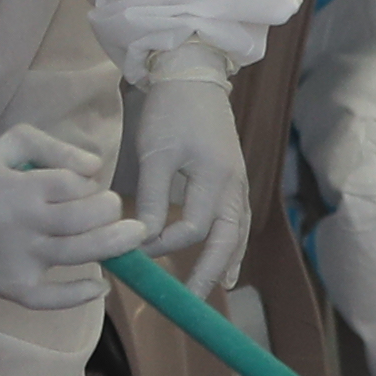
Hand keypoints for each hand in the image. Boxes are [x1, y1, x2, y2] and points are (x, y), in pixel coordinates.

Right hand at [0, 127, 132, 309]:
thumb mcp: (12, 144)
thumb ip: (55, 148)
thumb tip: (96, 167)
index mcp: (15, 188)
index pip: (72, 186)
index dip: (89, 184)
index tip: (86, 186)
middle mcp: (15, 225)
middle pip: (81, 220)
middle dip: (109, 211)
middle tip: (113, 208)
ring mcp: (14, 259)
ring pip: (76, 254)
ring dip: (113, 245)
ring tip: (133, 236)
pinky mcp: (10, 286)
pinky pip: (49, 298)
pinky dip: (78, 295)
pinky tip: (100, 286)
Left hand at [123, 58, 249, 299]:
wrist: (192, 74)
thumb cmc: (170, 110)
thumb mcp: (155, 152)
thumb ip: (153, 198)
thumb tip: (144, 238)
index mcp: (216, 177)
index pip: (194, 227)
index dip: (167, 243)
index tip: (138, 247)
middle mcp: (234, 184)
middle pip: (228, 239)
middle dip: (210, 272)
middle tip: (193, 301)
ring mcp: (237, 181)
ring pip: (237, 231)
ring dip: (226, 260)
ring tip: (217, 288)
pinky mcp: (232, 176)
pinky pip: (237, 218)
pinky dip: (232, 242)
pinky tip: (227, 260)